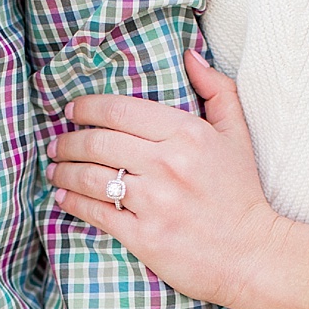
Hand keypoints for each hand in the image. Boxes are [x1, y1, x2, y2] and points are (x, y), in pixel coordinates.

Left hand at [47, 52, 308, 308]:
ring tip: (54, 170)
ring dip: (63, 172)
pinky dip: (72, 203)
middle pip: (97, 142)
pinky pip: (95, 212)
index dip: (86, 108)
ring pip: (89, 177)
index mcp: (187, 134)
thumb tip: (189, 54)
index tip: (72, 111)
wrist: (253, 254)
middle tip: (57, 144)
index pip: (119, 110)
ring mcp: (154, 202)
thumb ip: (217, 90)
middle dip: (67, 141)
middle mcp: (167, 164)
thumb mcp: (238, 135)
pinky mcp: (144, 235)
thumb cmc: (242, 193)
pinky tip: (63, 198)